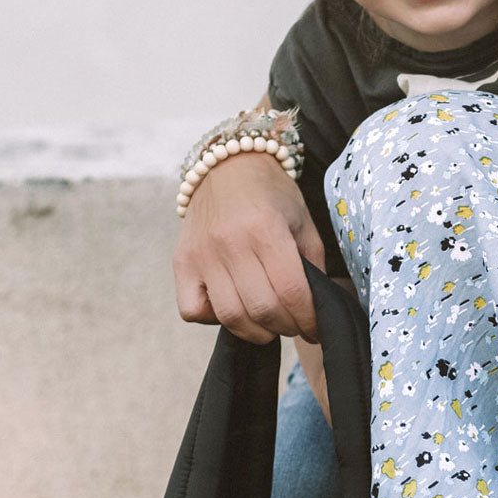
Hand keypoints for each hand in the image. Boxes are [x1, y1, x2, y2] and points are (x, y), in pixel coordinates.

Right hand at [173, 152, 326, 343]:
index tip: (315, 327)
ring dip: (255, 331)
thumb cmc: (271, 195)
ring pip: (229, 316)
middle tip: (294, 324)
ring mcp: (202, 254)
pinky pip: (192, 310)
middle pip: (262, 309)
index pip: (291, 292)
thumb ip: (313, 266)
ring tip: (268, 324)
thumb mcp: (303, 223)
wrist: (229, 166)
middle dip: (286, 327)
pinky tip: (230, 306)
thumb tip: (316, 311)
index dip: (308, 319)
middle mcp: (230, 242)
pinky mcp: (181, 262)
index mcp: (266, 229)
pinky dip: (212, 319)